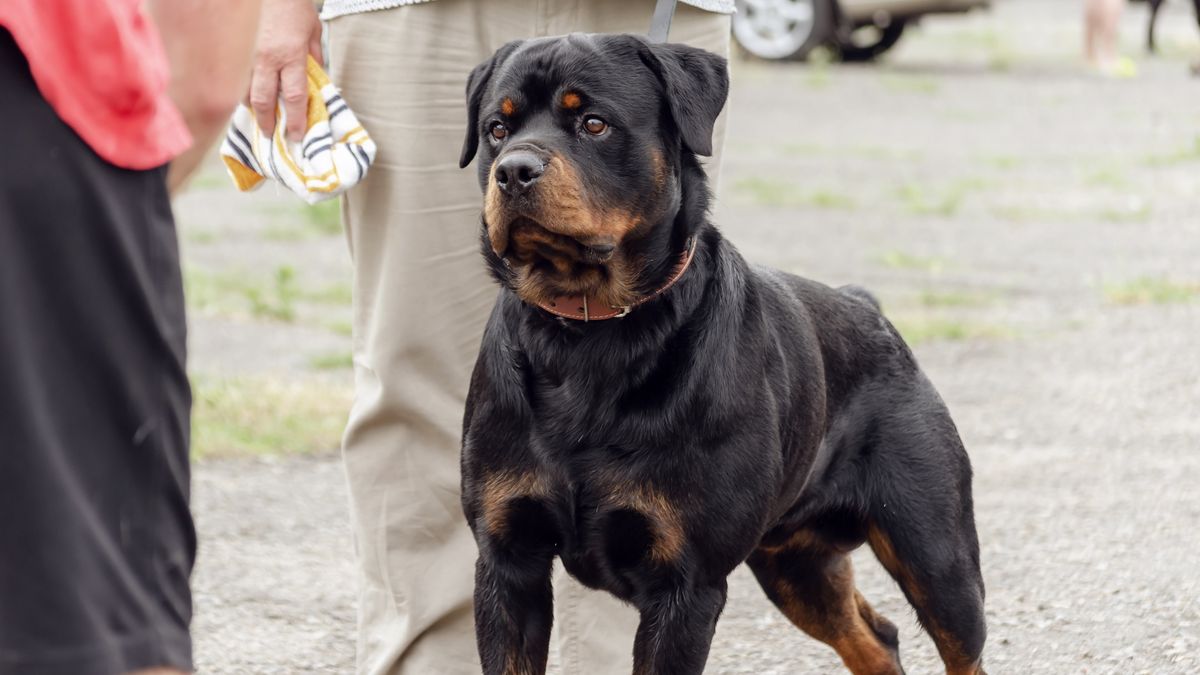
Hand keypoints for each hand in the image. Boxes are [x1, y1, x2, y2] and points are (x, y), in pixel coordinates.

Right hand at [248, 0, 322, 141]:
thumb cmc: (295, 6)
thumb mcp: (314, 32)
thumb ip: (315, 59)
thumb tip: (317, 82)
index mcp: (291, 56)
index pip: (294, 97)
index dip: (296, 120)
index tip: (297, 136)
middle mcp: (267, 59)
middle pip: (264, 101)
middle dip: (267, 123)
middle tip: (273, 136)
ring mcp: (248, 55)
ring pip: (245, 91)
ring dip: (252, 109)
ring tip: (260, 119)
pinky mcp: (237, 50)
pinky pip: (237, 79)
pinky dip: (242, 92)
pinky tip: (247, 99)